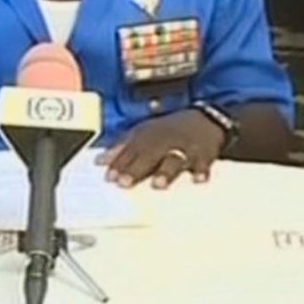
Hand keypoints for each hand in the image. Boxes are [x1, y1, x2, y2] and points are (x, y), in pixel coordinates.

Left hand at [97, 110, 224, 188]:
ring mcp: (186, 148)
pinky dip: (202, 170)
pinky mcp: (204, 155)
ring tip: (158, 184)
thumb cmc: (169, 131)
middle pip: (149, 155)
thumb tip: (99, 161)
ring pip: (175, 159)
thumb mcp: (144, 133)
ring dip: (166, 171)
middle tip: (125, 183)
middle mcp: (166, 141)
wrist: (204, 119)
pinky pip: (204, 163)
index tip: (109, 177)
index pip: (131, 150)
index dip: (119, 163)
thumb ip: (122, 147)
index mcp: (149, 135)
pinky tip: (198, 179)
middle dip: (136, 169)